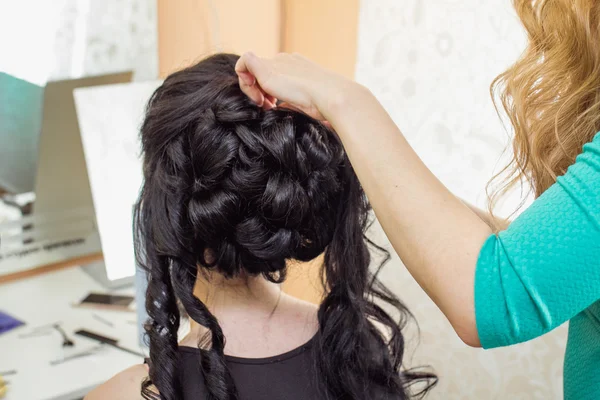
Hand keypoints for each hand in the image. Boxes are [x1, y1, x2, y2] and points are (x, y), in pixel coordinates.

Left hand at [235, 52, 351, 120]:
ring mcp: (276, 62)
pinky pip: (244, 62)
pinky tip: (256, 95)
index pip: (273, 74)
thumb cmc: (324, 105)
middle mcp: (285, 61)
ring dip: (252, 90)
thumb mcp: (303, 102)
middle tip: (268, 107)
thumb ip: (289, 102)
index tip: (274, 106)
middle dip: (259, 92)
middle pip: (260, 72)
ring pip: (251, 70)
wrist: (331, 96)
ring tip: (265, 105)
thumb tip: (280, 108)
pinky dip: (243, 78)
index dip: (268, 92)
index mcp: (296, 67)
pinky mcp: (266, 67)